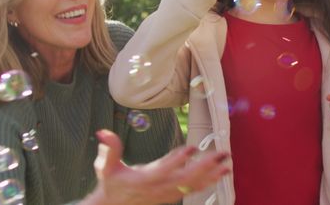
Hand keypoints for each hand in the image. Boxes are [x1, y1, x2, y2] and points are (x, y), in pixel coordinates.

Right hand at [84, 129, 229, 204]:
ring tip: (227, 164)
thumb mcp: (106, 166)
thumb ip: (109, 149)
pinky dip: (208, 182)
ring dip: (212, 175)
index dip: (177, 160)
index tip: (191, 148)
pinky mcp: (172, 195)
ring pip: (193, 185)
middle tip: (221, 154)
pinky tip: (220, 174)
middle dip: (205, 166)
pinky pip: (193, 189)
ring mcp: (167, 193)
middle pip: (185, 178)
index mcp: (144, 179)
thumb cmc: (111, 183)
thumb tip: (103, 133)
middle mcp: (159, 188)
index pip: (163, 170)